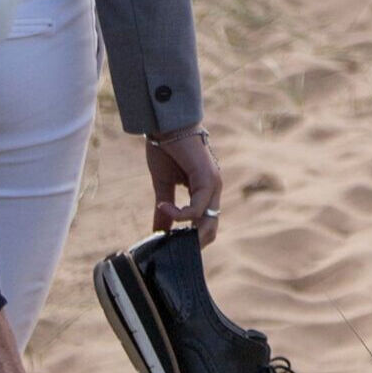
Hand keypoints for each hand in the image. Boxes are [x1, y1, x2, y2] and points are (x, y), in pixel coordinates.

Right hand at [146, 126, 222, 245]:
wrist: (166, 125)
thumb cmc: (166, 150)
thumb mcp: (163, 186)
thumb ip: (165, 211)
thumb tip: (158, 233)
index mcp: (205, 191)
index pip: (206, 224)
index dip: (192, 239)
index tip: (173, 246)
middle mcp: (213, 189)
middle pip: (211, 229)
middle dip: (192, 243)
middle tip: (170, 247)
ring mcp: (213, 185)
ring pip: (208, 223)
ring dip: (186, 233)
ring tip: (165, 228)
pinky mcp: (207, 180)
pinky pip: (195, 210)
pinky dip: (178, 214)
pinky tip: (163, 206)